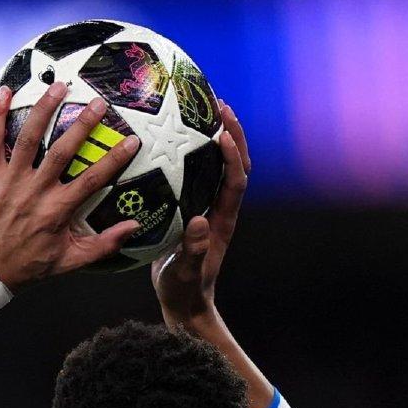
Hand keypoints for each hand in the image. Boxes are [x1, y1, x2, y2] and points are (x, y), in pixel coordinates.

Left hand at [0, 82, 142, 289]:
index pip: (92, 180)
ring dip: (43, 110)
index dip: (114, 159)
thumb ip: (104, 244)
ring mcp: (11, 182)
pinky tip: (5, 92)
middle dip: (82, 125)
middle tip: (99, 102)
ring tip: (59, 87)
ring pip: (28, 139)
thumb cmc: (32, 265)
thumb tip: (134, 226)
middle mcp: (35, 192)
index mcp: (57, 211)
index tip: (132, 141)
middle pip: (62, 151)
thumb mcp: (71, 261)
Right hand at [152, 102, 250, 323]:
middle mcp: (220, 210)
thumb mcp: (185, 275)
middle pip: (235, 165)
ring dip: (217, 138)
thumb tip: (199, 221)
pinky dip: (193, 153)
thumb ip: (192, 253)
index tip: (222, 132)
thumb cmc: (185, 291)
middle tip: (218, 104)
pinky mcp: (193, 209)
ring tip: (203, 109)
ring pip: (218, 167)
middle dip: (232, 134)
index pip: (235, 182)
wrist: (184, 303)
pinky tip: (172, 138)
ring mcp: (208, 208)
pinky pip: (197, 175)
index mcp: (222, 222)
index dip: (233, 157)